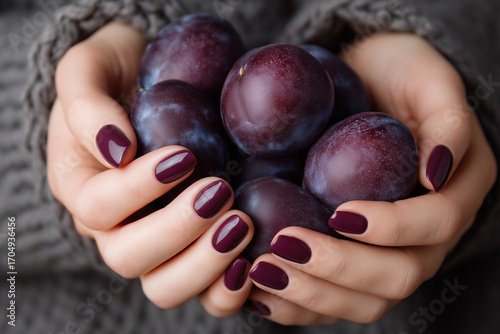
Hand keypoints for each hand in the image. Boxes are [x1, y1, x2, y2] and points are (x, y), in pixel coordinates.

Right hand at [47, 22, 253, 315]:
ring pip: (164, 286)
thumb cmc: (119, 73)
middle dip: (177, 231)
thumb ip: (87, 105)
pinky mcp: (191, 248)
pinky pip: (203, 291)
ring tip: (241, 223)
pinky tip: (252, 261)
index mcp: (81, 187)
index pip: (99, 207)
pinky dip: (226, 289)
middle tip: (220, 192)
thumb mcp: (89, 69)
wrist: (154, 81)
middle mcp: (113, 226)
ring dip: (205, 264)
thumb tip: (118, 151)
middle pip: (129, 258)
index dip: (139, 189)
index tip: (183, 156)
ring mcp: (154, 242)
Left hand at [244, 33, 496, 324]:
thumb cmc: (397, 74)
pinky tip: (260, 290)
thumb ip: (447, 120)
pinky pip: (335, 298)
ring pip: (367, 300)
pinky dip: (299, 304)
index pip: (437, 223)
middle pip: (400, 275)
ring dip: (314, 293)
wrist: (366, 84)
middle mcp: (430, 233)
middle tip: (284, 246)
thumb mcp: (427, 78)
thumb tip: (436, 173)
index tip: (338, 212)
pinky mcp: (357, 260)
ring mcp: (393, 252)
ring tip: (264, 270)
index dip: (392, 226)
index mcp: (458, 190)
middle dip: (341, 267)